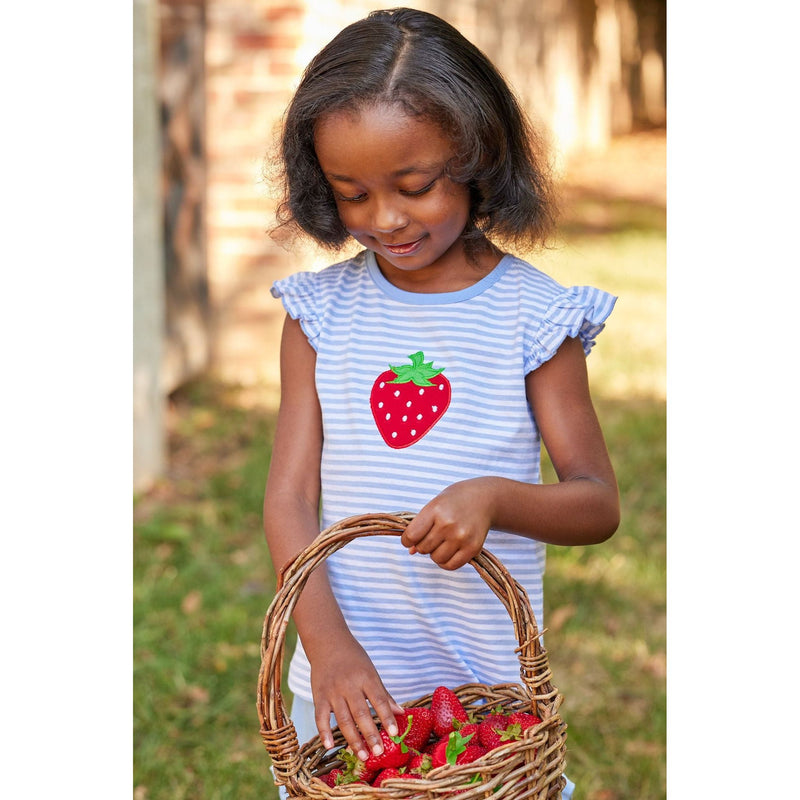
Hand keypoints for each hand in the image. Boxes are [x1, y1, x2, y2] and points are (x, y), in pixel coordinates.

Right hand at [309, 634, 403, 759]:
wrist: (327, 642)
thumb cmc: (353, 658)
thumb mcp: (371, 671)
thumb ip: (384, 693)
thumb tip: (400, 712)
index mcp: (366, 677)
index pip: (379, 700)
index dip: (387, 717)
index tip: (395, 733)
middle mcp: (349, 685)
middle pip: (361, 713)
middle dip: (371, 734)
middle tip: (379, 752)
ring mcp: (333, 691)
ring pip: (344, 719)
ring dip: (353, 740)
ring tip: (363, 756)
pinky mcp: (319, 696)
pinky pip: (321, 717)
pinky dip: (324, 732)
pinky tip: (330, 746)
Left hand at [401, 478, 494, 569]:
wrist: (484, 498)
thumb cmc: (455, 501)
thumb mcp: (434, 505)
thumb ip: (420, 526)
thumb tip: (411, 551)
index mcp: (436, 510)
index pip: (411, 536)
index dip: (407, 540)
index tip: (411, 538)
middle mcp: (448, 524)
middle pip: (423, 548)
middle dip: (423, 545)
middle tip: (432, 536)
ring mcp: (461, 537)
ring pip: (436, 558)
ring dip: (435, 553)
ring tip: (442, 541)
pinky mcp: (473, 548)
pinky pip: (451, 566)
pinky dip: (446, 561)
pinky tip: (448, 551)